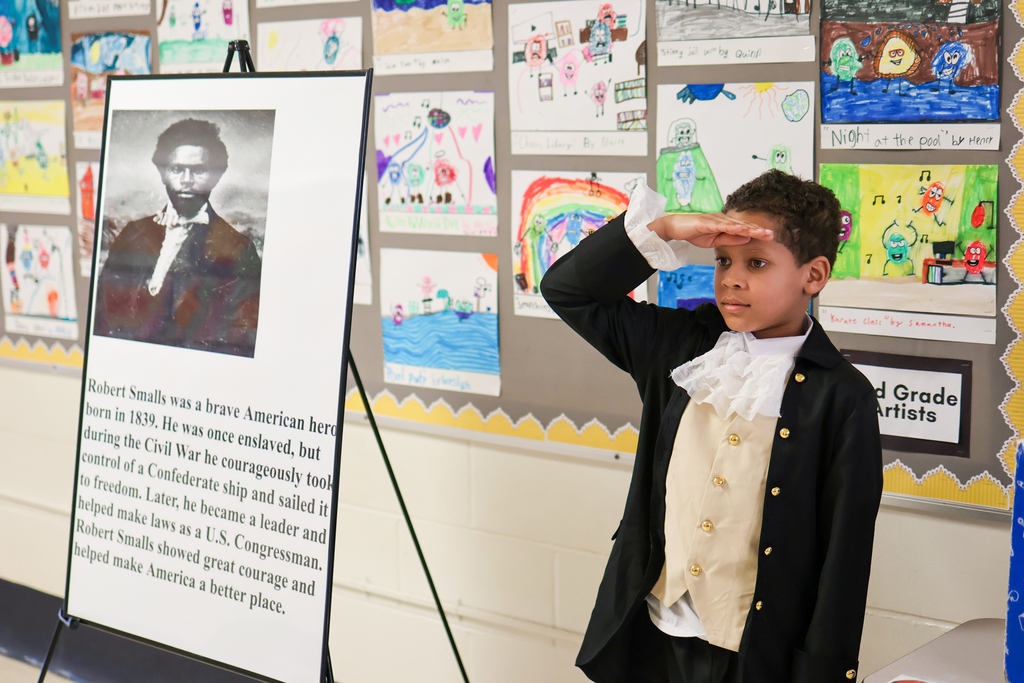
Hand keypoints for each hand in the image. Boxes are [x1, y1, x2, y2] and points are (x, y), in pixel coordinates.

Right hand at [648, 212, 773, 248]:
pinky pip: (720, 224)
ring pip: (734, 224)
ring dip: (748, 228)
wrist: (674, 227)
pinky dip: (731, 226)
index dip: (757, 232)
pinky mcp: (705, 221)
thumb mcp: (715, 241)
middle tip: (772, 234)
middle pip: (743, 225)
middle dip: (758, 229)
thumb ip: (730, 239)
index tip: (770, 237)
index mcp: (726, 225)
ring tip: (760, 232)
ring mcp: (714, 219)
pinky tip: (740, 229)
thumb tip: (747, 239)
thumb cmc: (694, 232)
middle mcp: (723, 219)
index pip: (745, 229)